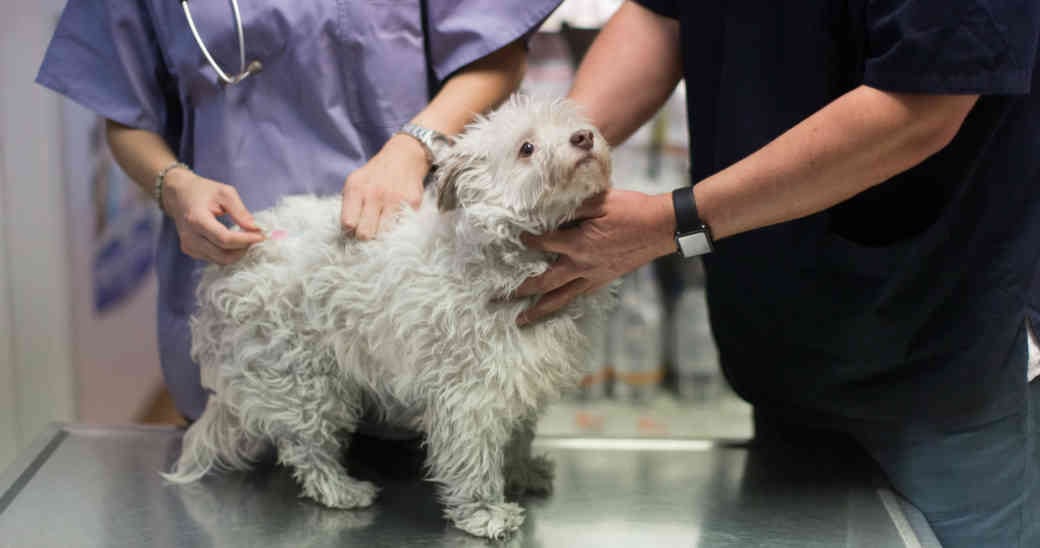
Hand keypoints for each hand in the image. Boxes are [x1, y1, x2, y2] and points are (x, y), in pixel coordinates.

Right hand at [162, 168, 264, 264]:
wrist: (179, 194)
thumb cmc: (203, 191)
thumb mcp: (224, 193)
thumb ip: (240, 211)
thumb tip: (255, 228)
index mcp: (197, 220)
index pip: (225, 239)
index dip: (245, 240)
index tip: (261, 236)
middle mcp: (190, 237)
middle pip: (223, 254)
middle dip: (243, 248)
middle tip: (255, 237)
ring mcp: (188, 246)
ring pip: (219, 260)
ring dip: (237, 253)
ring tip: (245, 238)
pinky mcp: (190, 251)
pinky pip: (214, 259)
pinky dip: (227, 253)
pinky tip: (233, 241)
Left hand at [341, 134, 429, 239]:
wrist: (404, 157)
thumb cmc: (376, 174)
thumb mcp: (355, 181)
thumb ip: (349, 204)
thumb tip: (347, 232)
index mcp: (356, 189)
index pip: (347, 223)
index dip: (350, 230)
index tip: (355, 229)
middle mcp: (374, 194)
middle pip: (365, 233)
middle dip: (366, 235)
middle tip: (370, 230)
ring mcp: (395, 200)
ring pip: (384, 234)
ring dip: (384, 232)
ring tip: (384, 224)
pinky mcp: (412, 203)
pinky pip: (402, 226)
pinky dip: (399, 226)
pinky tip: (397, 216)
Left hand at [514, 189, 677, 324]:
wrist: (661, 227)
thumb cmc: (632, 210)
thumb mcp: (600, 201)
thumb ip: (572, 207)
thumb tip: (548, 208)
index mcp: (578, 243)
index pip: (543, 243)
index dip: (528, 240)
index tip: (518, 237)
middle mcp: (582, 265)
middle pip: (545, 282)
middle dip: (521, 290)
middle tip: (500, 299)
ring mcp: (593, 276)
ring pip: (561, 297)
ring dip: (539, 310)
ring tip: (521, 320)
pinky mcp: (604, 279)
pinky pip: (580, 295)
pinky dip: (565, 302)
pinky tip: (557, 306)